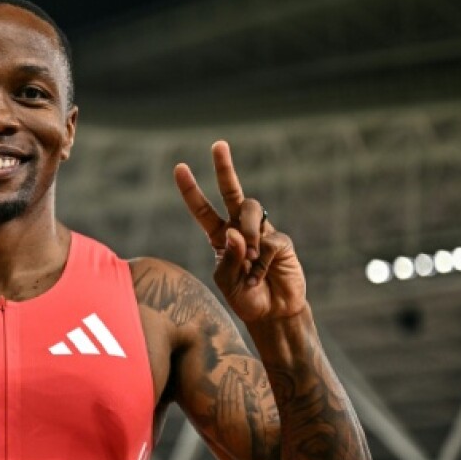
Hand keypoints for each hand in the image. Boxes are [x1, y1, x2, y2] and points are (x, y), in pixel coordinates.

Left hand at [174, 141, 306, 322]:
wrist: (273, 314)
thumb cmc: (246, 298)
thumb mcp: (226, 282)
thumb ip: (227, 258)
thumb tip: (234, 231)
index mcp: (220, 238)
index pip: (202, 210)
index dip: (191, 190)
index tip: (180, 167)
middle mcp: (240, 229)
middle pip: (231, 191)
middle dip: (224, 168)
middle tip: (217, 145)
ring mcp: (262, 233)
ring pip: (251, 210)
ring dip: (247, 232)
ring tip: (249, 258)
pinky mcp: (281, 242)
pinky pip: (270, 241)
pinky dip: (262, 261)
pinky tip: (260, 275)